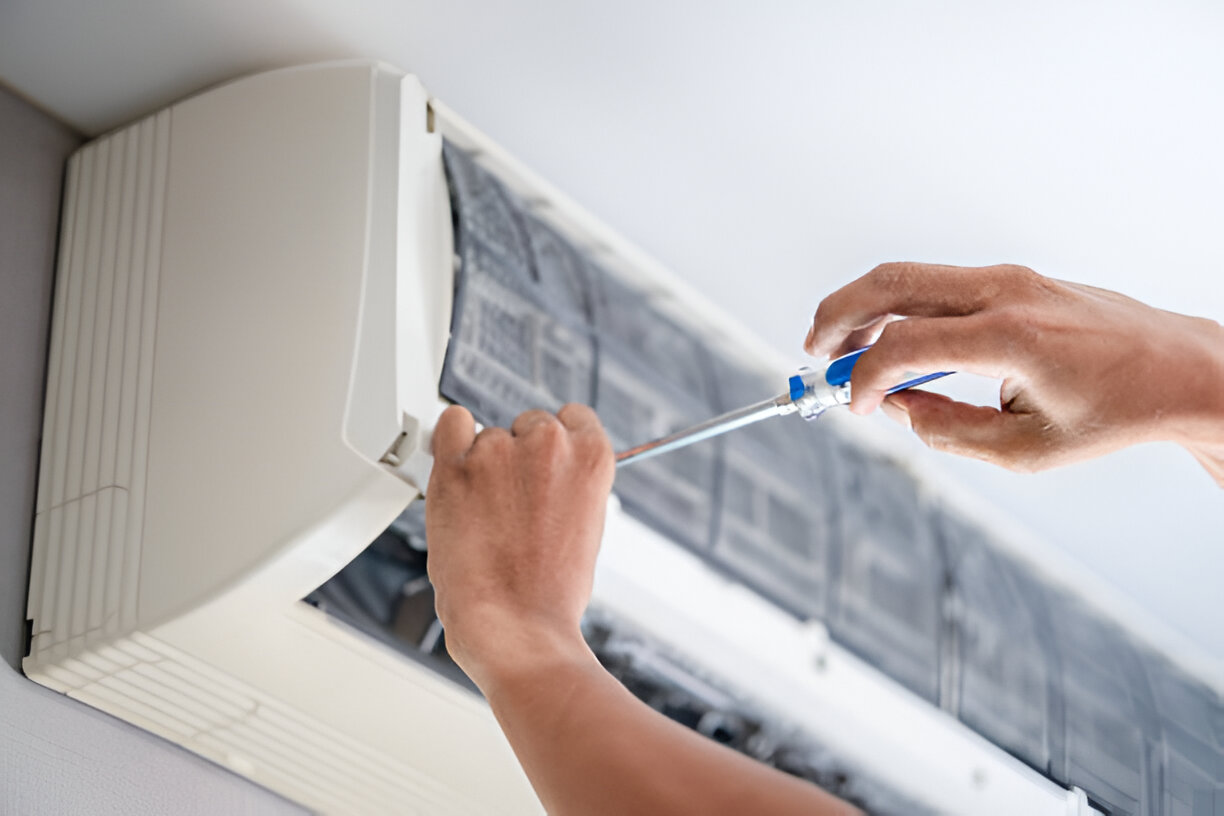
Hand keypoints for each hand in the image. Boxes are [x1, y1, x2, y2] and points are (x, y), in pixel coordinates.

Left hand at [425, 404, 856, 815]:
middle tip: (513, 505)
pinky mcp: (457, 467)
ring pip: (487, 436)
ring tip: (486, 518)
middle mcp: (549, 443)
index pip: (573, 417)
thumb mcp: (587, 527)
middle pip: (529, 424)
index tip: (546, 464)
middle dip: (520, 457)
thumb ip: (570, 485)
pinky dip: (450, 443)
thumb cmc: (551, 595)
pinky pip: (450, 425)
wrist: (517, 629)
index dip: (556, 444)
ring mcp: (500, 452)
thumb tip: (549, 473)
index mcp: (593, 457)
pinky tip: (456, 475)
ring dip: (483, 466)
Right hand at [804, 263, 1223, 479]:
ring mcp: (1010, 279)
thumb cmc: (1115, 413)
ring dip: (865, 310)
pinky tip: (895, 348)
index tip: (855, 408)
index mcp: (1012, 338)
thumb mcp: (1026, 451)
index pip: (904, 347)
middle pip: (890, 283)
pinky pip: (937, 287)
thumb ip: (948, 431)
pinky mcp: (1012, 280)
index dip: (862, 380)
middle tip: (814, 353)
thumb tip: (895, 409)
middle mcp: (1006, 293)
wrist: (1181, 370)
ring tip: (847, 354)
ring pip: (908, 277)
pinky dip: (901, 311)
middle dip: (838, 316)